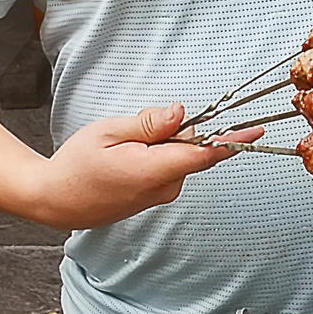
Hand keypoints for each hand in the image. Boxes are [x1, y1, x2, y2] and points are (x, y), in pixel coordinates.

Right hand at [28, 104, 251, 229]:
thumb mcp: (109, 132)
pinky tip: (128, 156)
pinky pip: (169, 167)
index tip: (257, 131)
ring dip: (162, 144)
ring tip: (124, 146)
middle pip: (190, 148)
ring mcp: (160, 196)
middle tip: (136, 129)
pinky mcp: (155, 197)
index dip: (233, 141)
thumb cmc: (76, 165)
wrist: (55, 200)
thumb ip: (150, 124)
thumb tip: (182, 113)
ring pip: (178, 157)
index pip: (205, 154)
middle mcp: (164, 188)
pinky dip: (156, 155)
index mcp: (153, 171)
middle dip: (174, 130)